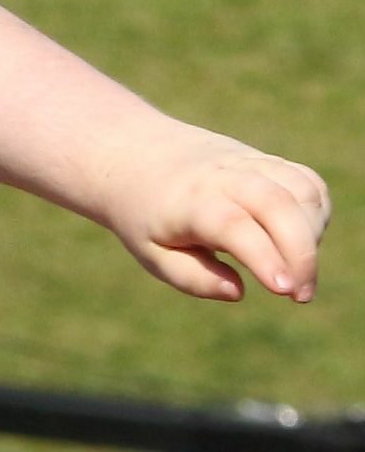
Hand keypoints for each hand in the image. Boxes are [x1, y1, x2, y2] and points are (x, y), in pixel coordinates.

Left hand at [103, 126, 329, 302]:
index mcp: (188, 202)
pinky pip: (306, 181)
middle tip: (300, 296)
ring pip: (300, 189)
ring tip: (297, 270)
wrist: (134, 155)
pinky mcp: (266, 160)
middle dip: (302, 252)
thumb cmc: (146, 215)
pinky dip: (317, 213)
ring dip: (314, 235)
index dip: (264, 256)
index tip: (283, 290)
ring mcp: (248, 163)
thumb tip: (237, 291)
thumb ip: (192, 277)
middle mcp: (222, 177)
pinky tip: (301, 241)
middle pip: (277, 202)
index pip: (234, 225)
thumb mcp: (152, 253)